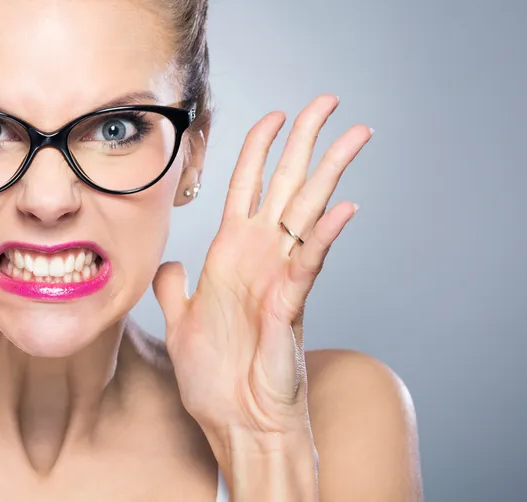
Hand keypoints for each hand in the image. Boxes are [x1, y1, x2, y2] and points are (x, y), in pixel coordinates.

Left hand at [153, 95, 370, 440]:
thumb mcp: (180, 324)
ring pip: (308, 212)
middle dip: (307, 140)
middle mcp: (261, 258)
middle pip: (288, 185)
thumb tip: (170, 265)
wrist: (237, 425)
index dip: (259, 149)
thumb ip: (174, 289)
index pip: (249, 188)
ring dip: (330, 172)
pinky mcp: (290, 306)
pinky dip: (324, 236)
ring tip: (356, 135)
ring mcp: (280, 278)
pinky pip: (308, 264)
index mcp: (233, 255)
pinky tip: (343, 208)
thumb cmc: (216, 380)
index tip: (274, 113)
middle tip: (330, 101)